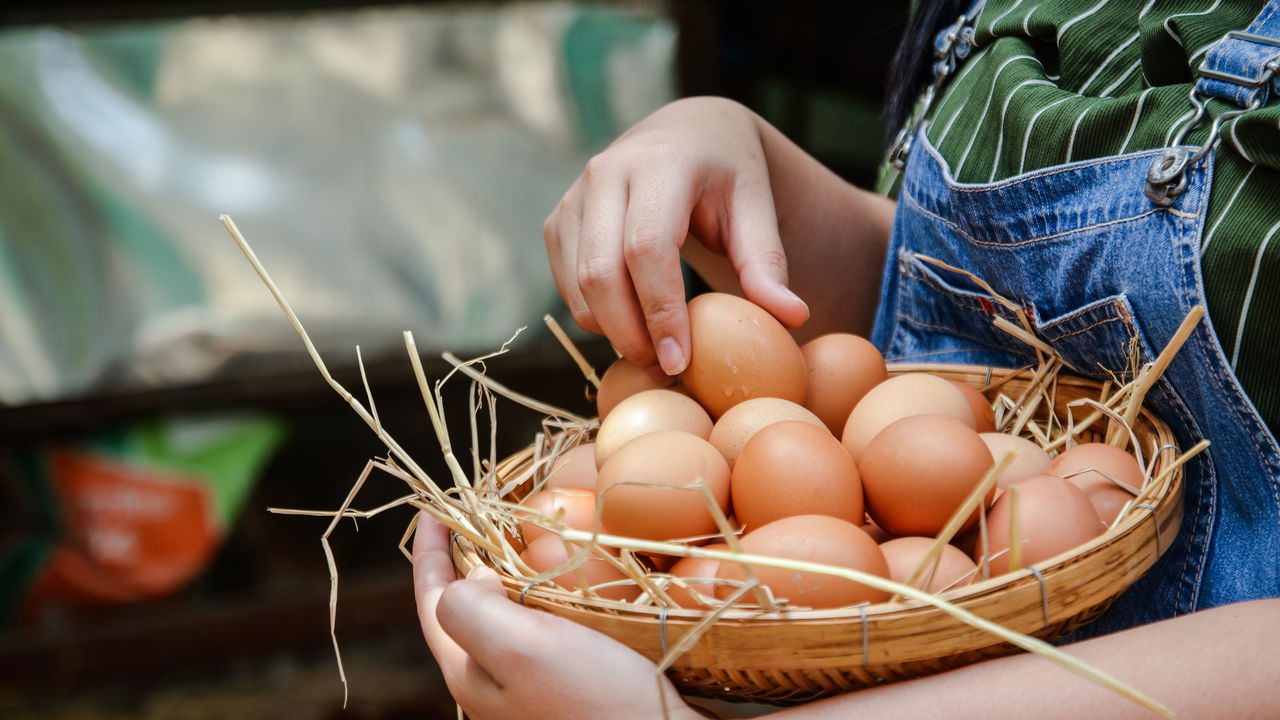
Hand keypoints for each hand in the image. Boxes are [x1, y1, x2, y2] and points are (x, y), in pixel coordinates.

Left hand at [412, 512, 703, 719]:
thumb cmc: (593, 701)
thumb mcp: (519, 648)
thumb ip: (473, 611)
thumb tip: (471, 576)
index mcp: (470, 671)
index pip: (432, 599)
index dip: (428, 550)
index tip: (432, 508)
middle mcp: (494, 683)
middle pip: (465, 608)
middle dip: (465, 558)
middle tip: (479, 514)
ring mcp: (531, 687)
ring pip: (506, 617)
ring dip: (509, 574)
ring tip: (524, 539)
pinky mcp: (570, 685)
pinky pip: (544, 629)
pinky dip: (546, 596)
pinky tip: (572, 585)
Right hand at [544, 96, 810, 378]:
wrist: (685, 133)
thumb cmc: (728, 174)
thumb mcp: (756, 207)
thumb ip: (768, 262)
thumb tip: (794, 318)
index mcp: (661, 163)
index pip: (647, 247)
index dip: (660, 310)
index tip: (680, 362)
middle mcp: (606, 172)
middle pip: (602, 272)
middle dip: (630, 334)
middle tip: (666, 372)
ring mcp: (574, 195)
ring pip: (579, 284)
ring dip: (611, 331)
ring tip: (653, 354)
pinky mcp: (558, 218)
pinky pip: (566, 283)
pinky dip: (594, 316)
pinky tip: (631, 326)